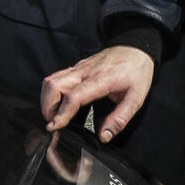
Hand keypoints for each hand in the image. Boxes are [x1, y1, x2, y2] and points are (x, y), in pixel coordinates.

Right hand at [39, 44, 157, 138]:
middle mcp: (85, 72)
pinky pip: (56, 77)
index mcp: (100, 80)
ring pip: (51, 80)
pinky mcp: (77, 67)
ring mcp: (79, 68)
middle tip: (53, 122)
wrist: (136, 49)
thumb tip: (104, 136)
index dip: (61, 113)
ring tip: (53, 115)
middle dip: (48, 107)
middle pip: (54, 86)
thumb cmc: (137, 72)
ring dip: (46, 99)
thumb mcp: (136, 99)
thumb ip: (119, 119)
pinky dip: (51, 91)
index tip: (55, 126)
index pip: (73, 97)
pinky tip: (57, 102)